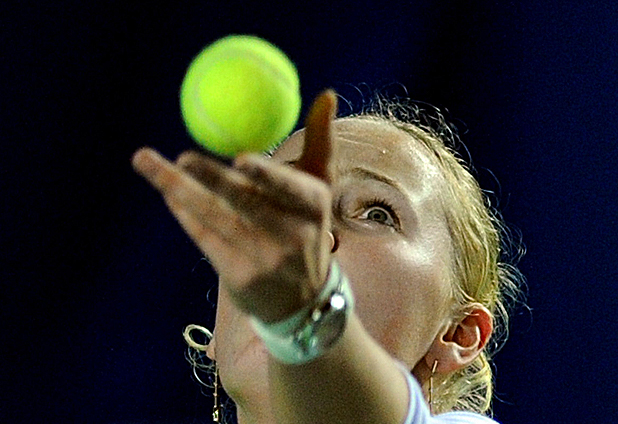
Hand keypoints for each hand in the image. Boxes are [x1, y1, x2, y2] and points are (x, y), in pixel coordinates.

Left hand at [132, 90, 337, 322]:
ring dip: (178, 189)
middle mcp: (291, 236)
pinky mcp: (239, 277)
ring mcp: (263, 259)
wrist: (302, 298)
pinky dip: (184, 213)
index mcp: (313, 207)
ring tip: (147, 161)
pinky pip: (205, 238)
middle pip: (245, 204)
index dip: (266, 176)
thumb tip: (326, 94)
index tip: (240, 159)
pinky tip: (167, 192)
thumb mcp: (319, 187)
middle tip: (181, 156)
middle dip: (210, 179)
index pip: (290, 190)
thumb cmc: (307, 226)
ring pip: (215, 218)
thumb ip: (321, 140)